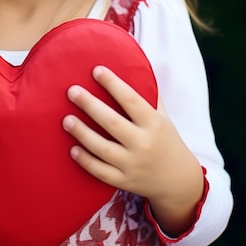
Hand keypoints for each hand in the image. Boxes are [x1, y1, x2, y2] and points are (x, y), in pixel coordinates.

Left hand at [62, 66, 203, 236]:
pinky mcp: (124, 181)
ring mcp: (133, 164)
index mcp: (154, 123)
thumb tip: (135, 64)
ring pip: (103, 149)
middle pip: (112, 122)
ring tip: (66, 119)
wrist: (179, 181)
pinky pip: (101, 172)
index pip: (131, 100)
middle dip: (90, 105)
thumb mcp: (163, 116)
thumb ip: (149, 94)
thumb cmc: (166, 139)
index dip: (113, 84)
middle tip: (71, 91)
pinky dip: (86, 162)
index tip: (96, 70)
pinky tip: (72, 149)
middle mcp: (143, 144)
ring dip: (82, 133)